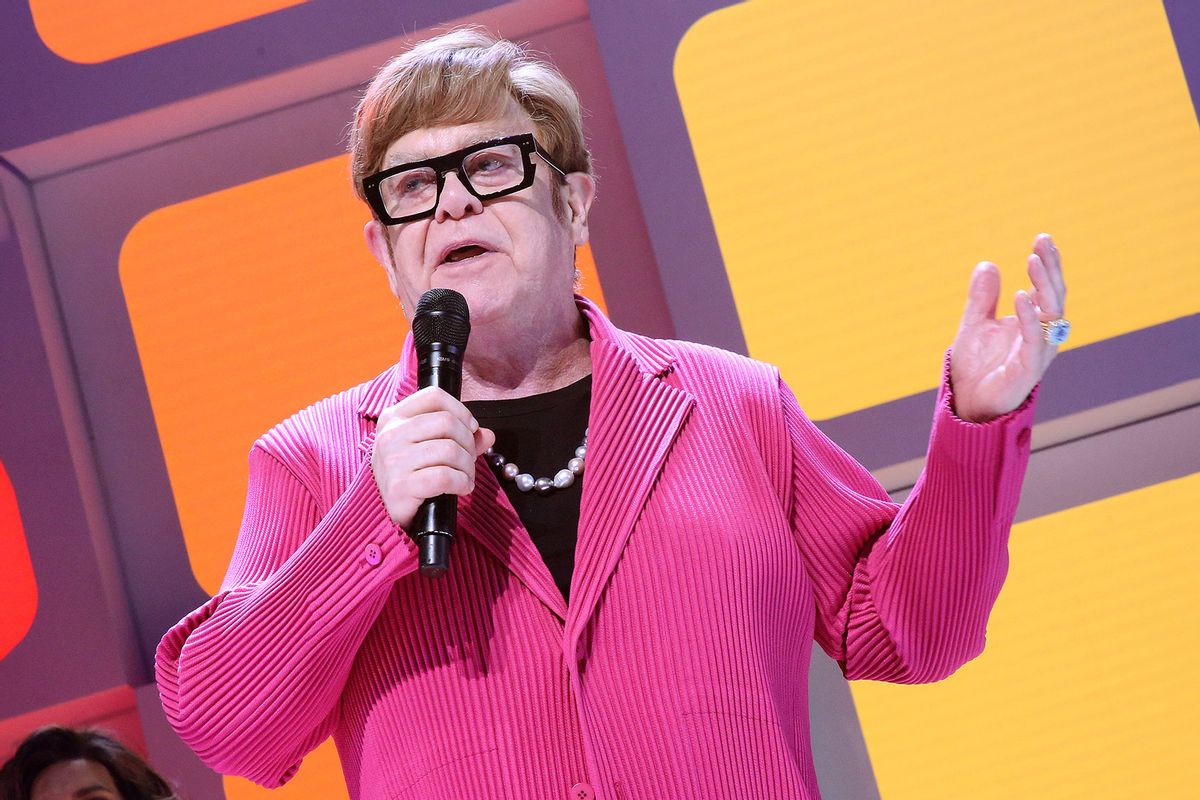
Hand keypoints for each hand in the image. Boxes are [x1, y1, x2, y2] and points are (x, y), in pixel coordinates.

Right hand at [371, 387, 495, 528]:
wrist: (387, 512)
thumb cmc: (409, 474)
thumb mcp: (427, 447)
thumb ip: (459, 436)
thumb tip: (487, 435)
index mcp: (393, 417)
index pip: (434, 396)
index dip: (460, 410)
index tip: (470, 428)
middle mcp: (390, 434)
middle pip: (447, 422)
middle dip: (468, 442)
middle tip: (469, 459)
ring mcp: (393, 460)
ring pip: (450, 449)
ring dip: (468, 466)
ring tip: (466, 476)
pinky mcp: (400, 486)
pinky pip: (445, 476)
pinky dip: (462, 483)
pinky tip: (462, 488)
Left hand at [950, 233, 1066, 422]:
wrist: (967, 402)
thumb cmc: (977, 366)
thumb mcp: (974, 324)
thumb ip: (982, 298)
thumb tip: (988, 264)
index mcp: (1033, 323)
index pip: (1047, 288)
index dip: (1047, 264)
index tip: (1042, 239)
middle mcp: (1042, 335)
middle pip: (1055, 296)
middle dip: (1050, 268)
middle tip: (1042, 242)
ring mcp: (1039, 352)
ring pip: (1052, 314)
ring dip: (1044, 285)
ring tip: (1033, 260)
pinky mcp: (1029, 369)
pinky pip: (1035, 340)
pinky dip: (1029, 317)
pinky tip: (1022, 295)